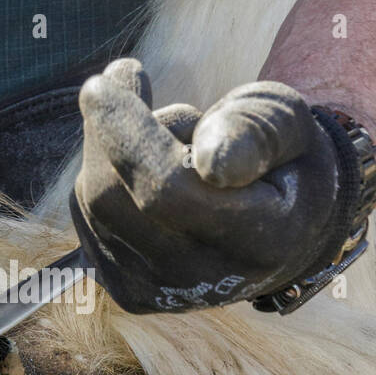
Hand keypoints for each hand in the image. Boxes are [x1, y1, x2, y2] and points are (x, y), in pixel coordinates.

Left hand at [70, 60, 352, 314]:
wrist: (278, 229)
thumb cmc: (282, 160)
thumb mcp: (288, 126)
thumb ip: (256, 131)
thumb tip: (211, 160)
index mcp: (259, 240)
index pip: (168, 190)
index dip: (127, 134)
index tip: (104, 81)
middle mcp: (204, 281)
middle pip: (114, 197)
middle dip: (113, 128)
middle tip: (136, 82)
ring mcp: (160, 293)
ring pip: (93, 203)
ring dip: (112, 149)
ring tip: (166, 137)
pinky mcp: (127, 291)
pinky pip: (87, 216)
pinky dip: (106, 174)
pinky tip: (143, 167)